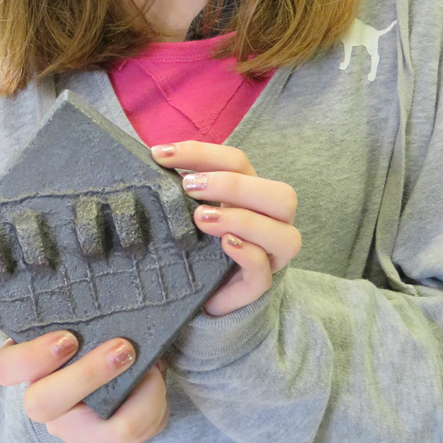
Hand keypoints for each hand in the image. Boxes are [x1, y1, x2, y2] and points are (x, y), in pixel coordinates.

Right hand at [0, 331, 168, 442]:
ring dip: (138, 396)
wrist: (93, 392)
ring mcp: (72, 431)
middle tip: (123, 347)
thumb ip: (81, 315)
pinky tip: (155, 382)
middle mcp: (43, 403)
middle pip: (42, 404)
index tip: (68, 338)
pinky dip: (154, 405)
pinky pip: (132, 434)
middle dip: (86, 374)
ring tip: (153, 369)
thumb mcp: (76, 325)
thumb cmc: (84, 341)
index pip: (6, 368)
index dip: (34, 357)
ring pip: (102, 432)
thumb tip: (114, 293)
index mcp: (27, 367)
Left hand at [151, 141, 300, 315]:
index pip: (238, 162)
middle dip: (233, 185)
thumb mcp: (189, 206)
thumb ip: (185, 187)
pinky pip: (264, 272)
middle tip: (189, 186)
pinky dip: (247, 253)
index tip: (161, 155)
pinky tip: (225, 244)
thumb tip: (158, 158)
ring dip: (243, 220)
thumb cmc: (196, 240)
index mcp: (251, 193)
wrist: (199, 290)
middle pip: (280, 194)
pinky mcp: (257, 286)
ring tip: (201, 218)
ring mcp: (270, 257)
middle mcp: (270, 222)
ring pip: (285, 235)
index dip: (201, 152)